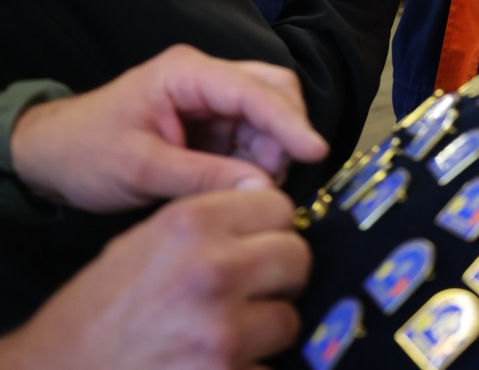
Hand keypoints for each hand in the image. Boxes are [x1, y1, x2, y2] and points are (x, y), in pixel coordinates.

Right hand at [0, 188, 309, 369]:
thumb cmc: (101, 306)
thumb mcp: (148, 239)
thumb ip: (210, 219)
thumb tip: (270, 209)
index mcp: (192, 223)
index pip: (278, 205)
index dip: (272, 225)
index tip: (261, 240)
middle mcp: (214, 270)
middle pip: (297, 258)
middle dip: (280, 275)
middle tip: (255, 288)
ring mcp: (223, 332)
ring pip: (289, 319)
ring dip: (266, 329)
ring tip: (227, 331)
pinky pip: (269, 368)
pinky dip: (249, 367)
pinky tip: (216, 362)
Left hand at [10, 45, 327, 211]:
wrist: (54, 156)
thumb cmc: (88, 152)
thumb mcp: (142, 168)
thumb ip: (204, 178)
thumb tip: (263, 190)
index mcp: (187, 73)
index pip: (254, 89)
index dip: (289, 121)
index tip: (315, 152)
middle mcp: (205, 78)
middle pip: (272, 90)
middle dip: (285, 133)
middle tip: (279, 181)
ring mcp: (211, 100)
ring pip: (268, 116)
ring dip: (273, 153)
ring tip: (253, 192)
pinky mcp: (211, 125)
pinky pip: (252, 138)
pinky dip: (258, 162)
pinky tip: (245, 187)